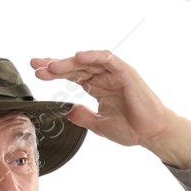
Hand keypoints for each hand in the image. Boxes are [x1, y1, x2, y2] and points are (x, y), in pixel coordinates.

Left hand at [29, 50, 182, 152]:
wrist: (153, 134)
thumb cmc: (132, 129)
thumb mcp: (100, 126)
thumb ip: (84, 117)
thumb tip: (68, 111)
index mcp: (98, 87)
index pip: (72, 75)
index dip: (55, 73)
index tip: (37, 73)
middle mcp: (104, 77)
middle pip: (76, 66)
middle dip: (55, 65)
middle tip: (37, 66)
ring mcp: (114, 73)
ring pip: (88, 61)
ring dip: (69, 62)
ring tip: (52, 67)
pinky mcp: (125, 72)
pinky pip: (107, 59)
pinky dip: (93, 56)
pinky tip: (78, 57)